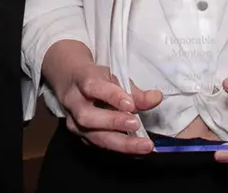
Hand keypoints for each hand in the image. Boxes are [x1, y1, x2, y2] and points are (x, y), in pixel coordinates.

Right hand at [42, 40, 162, 154]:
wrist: (71, 82)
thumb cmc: (97, 79)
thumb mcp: (114, 77)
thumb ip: (134, 91)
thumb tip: (156, 98)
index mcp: (82, 79)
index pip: (94, 87)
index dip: (112, 96)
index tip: (131, 104)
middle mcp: (74, 102)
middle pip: (88, 117)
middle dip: (113, 122)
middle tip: (136, 125)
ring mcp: (73, 122)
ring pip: (92, 136)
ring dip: (120, 143)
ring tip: (142, 145)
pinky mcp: (80, 136)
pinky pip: (98, 145)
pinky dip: (119, 149)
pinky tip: (136, 151)